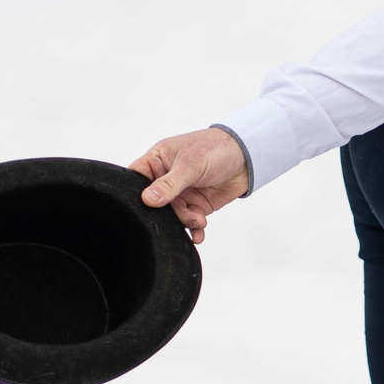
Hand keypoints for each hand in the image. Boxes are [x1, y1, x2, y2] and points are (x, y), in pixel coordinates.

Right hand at [130, 128, 251, 242]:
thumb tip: (147, 200)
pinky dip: (194, 229)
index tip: (142, 205)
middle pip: (155, 203)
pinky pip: (190, 221)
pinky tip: (199, 235)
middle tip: (179, 217)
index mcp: (158, 160)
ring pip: (173, 215)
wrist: (248, 157)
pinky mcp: (197, 205)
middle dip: (165, 213)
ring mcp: (181, 193)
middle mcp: (166, 178)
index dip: (134, 192)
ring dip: (184, 221)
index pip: (135, 177)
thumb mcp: (190, 164)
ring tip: (199, 220)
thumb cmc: (216, 148)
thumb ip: (169, 184)